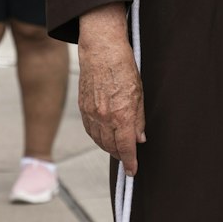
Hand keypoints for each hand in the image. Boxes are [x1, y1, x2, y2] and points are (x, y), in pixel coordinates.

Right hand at [78, 5, 145, 174]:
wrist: (101, 50)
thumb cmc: (123, 67)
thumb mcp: (139, 93)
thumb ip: (139, 119)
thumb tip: (139, 138)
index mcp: (122, 114)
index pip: (126, 147)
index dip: (130, 162)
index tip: (132, 171)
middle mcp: (104, 117)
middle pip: (111, 147)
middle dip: (120, 155)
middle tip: (127, 158)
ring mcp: (91, 113)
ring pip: (98, 140)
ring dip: (108, 148)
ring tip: (116, 149)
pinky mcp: (82, 107)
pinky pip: (89, 130)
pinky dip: (97, 137)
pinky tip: (103, 137)